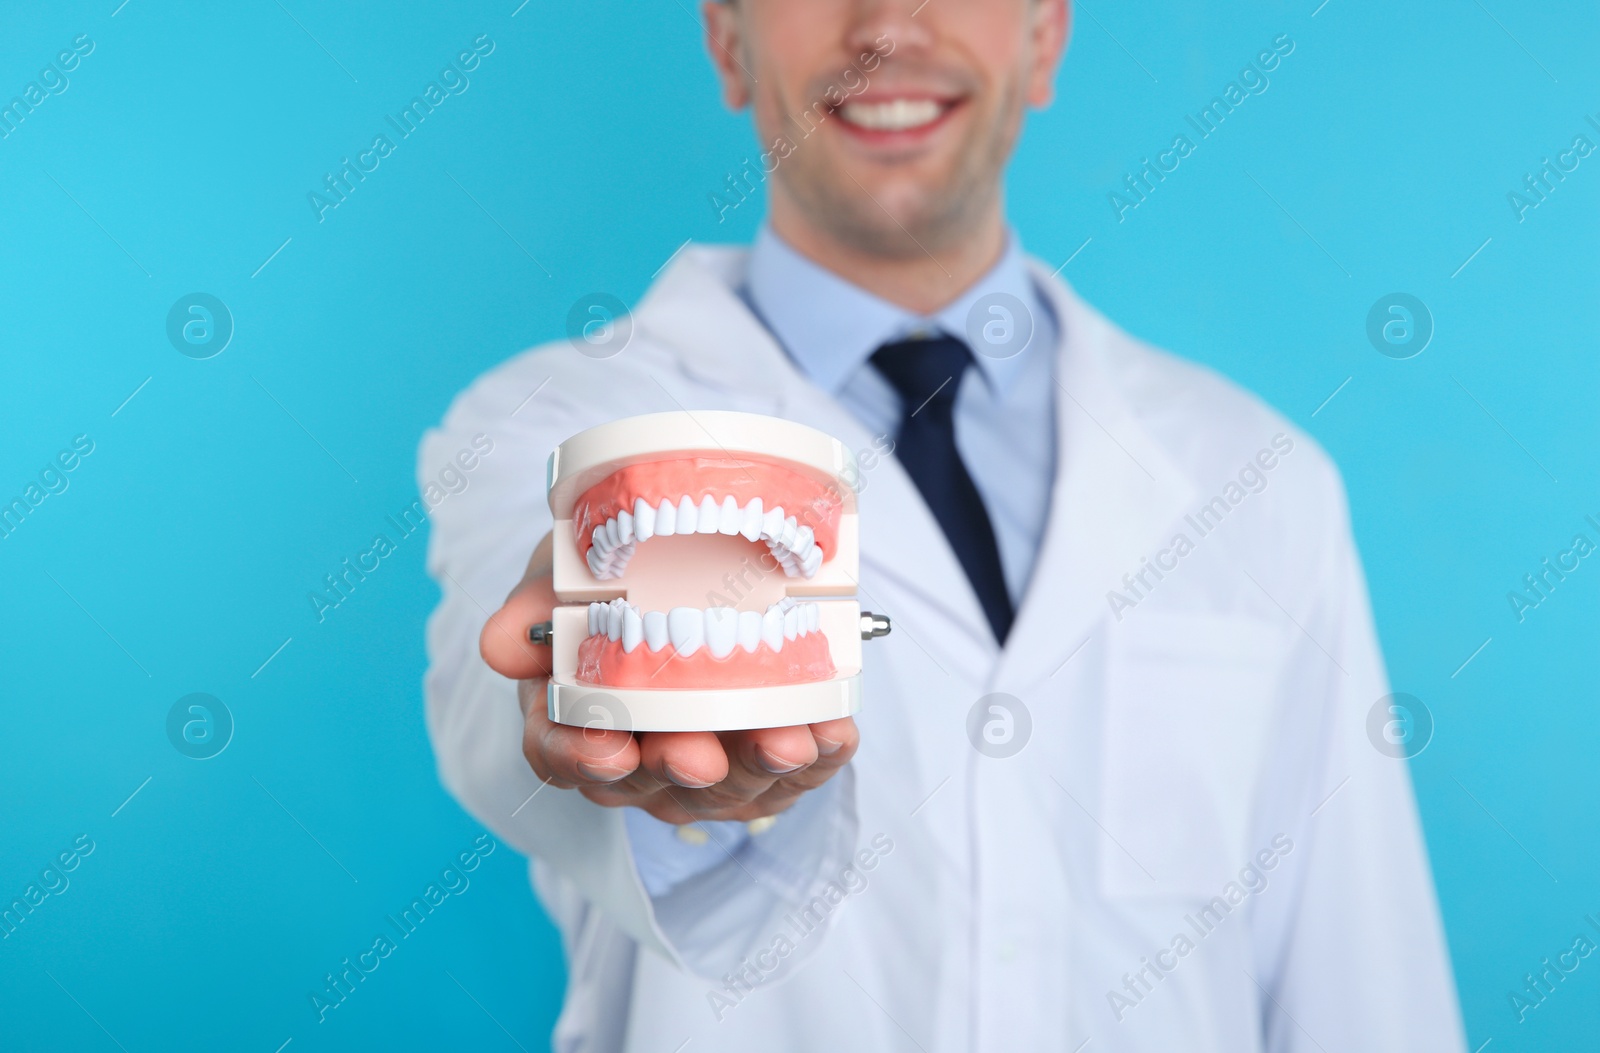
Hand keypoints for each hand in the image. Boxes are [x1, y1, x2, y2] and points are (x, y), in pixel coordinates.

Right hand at [479, 532, 858, 823]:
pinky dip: (820, 755)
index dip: (580, 755)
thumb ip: (536, 604)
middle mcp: (634, 759)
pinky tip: (835, 732)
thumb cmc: (611, 579)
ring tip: (787, 739)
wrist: (683, 569)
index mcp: (571, 716)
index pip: (559, 751)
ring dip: (759, 767)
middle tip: (698, 753)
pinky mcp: (765, 767)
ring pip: (727, 786)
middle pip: (650, 780)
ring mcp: (702, 771)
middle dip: (679, 770)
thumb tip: (500, 645)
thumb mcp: (565, 571)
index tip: (607, 746)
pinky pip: (795, 773)